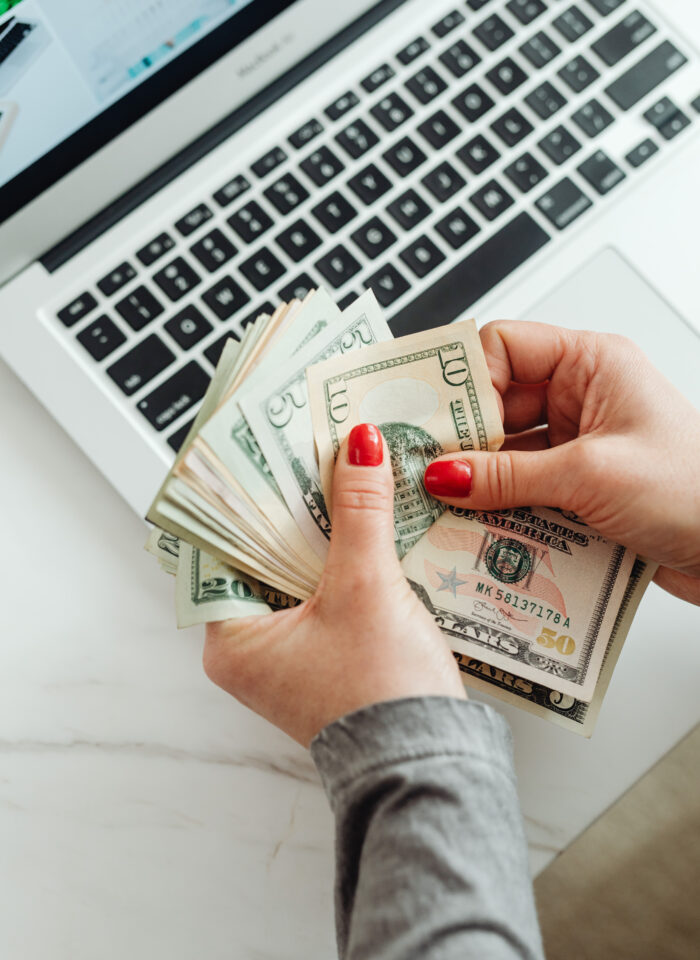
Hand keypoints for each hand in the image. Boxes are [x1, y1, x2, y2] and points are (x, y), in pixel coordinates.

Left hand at [203, 424, 464, 746]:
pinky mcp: (326, 660)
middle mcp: (251, 651)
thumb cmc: (381, 692)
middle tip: (310, 453)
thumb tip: (360, 444)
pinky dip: (341, 562)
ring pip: (296, 573)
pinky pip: (323, 594)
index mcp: (232, 640)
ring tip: (341, 477)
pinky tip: (366, 526)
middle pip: (262, 557)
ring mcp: (289, 658)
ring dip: (321, 533)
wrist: (432, 764)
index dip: (247, 496)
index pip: (222, 548)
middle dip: (291, 509)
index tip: (268, 451)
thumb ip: (361, 509)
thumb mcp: (367, 586)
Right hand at [423, 321, 699, 604]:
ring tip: (446, 507)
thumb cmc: (698, 491)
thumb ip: (508, 475)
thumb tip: (444, 475)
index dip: (463, 380)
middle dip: (462, 441)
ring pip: (506, 453)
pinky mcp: (580, 487)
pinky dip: (501, 507)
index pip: (503, 347)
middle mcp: (582, 397)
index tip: (430, 419)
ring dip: (480, 482)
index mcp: (591, 364)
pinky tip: (480, 527)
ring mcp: (580, 444)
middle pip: (496, 405)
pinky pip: (524, 488)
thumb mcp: (591, 476)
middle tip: (425, 471)